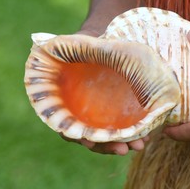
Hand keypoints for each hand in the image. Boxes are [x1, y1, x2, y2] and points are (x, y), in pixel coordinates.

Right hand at [58, 29, 148, 154]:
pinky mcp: (119, 114)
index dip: (76, 134)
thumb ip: (67, 48)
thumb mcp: (80, 43)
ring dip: (121, 144)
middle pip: (89, 136)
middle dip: (105, 145)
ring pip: (107, 136)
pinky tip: (146, 137)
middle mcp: (82, 112)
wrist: (112, 39)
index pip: (66, 124)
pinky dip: (132, 135)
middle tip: (121, 149)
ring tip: (138, 145)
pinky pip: (123, 129)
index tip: (87, 140)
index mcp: (66, 100)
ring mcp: (100, 115)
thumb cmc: (93, 42)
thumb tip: (43, 45)